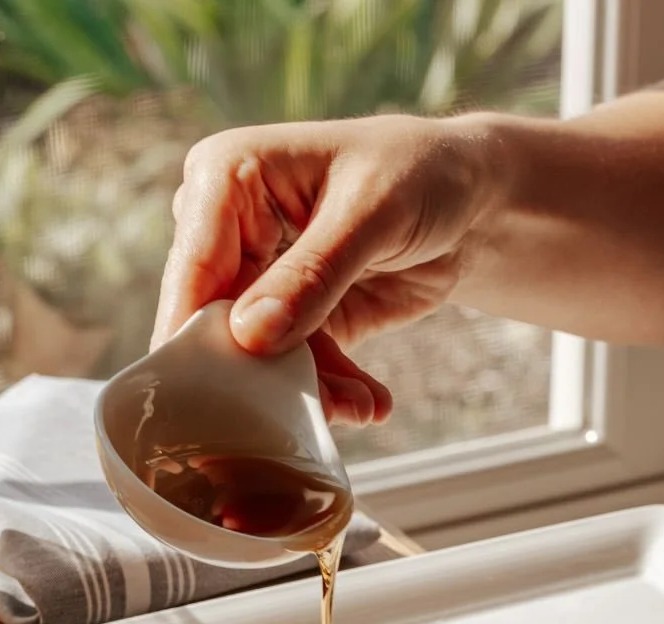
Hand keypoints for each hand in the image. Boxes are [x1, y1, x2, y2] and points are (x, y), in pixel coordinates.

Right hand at [152, 116, 493, 422]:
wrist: (468, 200)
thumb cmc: (417, 173)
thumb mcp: (370, 215)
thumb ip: (311, 275)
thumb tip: (248, 335)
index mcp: (225, 178)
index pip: (195, 266)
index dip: (196, 333)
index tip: (211, 393)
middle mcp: (230, 231)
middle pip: (220, 322)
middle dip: (265, 374)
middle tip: (309, 410)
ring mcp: (263, 280)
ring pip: (264, 355)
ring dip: (312, 389)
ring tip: (361, 407)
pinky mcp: (299, 320)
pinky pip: (303, 367)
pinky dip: (335, 390)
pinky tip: (371, 404)